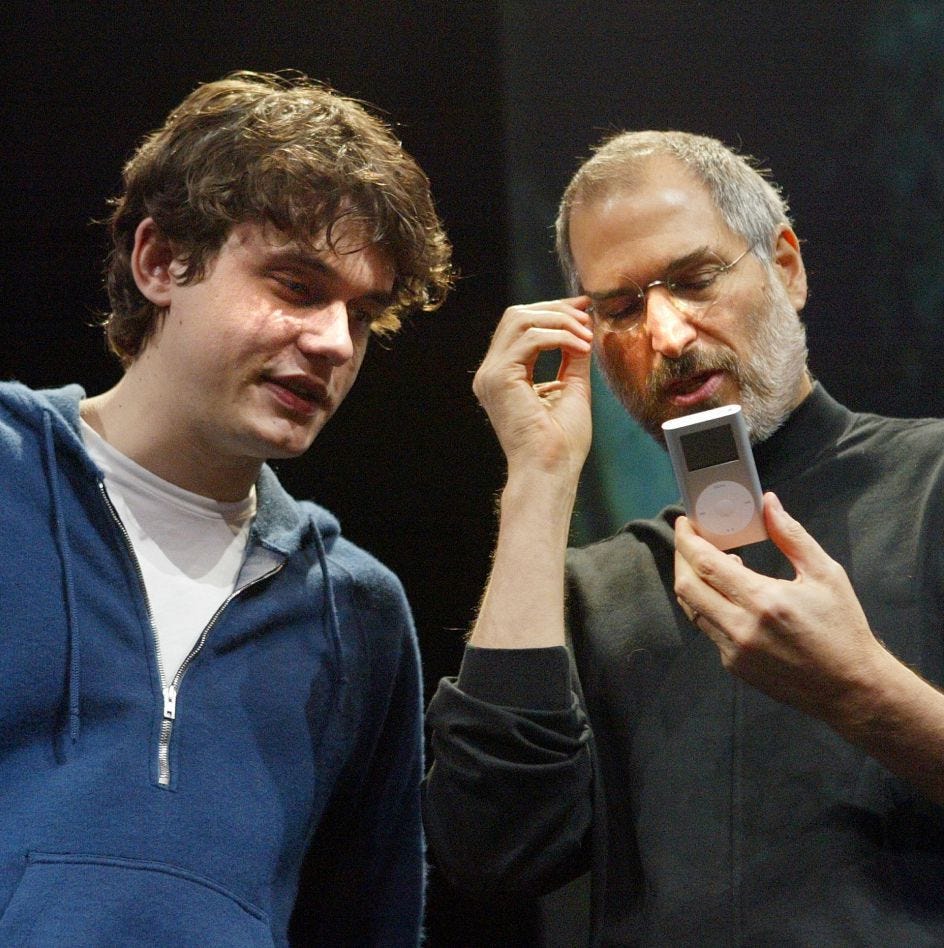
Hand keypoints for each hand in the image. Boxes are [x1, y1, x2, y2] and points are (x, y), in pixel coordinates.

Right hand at [473, 298, 593, 479]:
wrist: (550, 470)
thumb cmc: (561, 443)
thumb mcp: (572, 388)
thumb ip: (573, 356)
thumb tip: (585, 326)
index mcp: (504, 375)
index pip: (521, 326)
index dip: (553, 311)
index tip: (584, 309)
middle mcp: (491, 372)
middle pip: (516, 315)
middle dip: (555, 310)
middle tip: (587, 317)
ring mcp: (490, 375)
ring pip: (520, 320)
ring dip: (559, 322)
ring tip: (585, 336)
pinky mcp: (499, 378)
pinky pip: (529, 338)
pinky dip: (559, 337)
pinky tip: (580, 347)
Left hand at [673, 492, 887, 724]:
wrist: (851, 688)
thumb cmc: (842, 628)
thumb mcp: (825, 574)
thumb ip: (791, 536)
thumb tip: (768, 503)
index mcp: (763, 601)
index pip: (705, 564)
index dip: (687, 540)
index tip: (684, 523)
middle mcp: (741, 628)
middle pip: (686, 586)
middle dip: (681, 558)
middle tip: (691, 541)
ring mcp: (734, 651)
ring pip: (692, 609)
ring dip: (694, 583)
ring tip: (716, 565)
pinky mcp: (734, 666)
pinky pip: (709, 629)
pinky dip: (711, 607)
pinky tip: (731, 597)